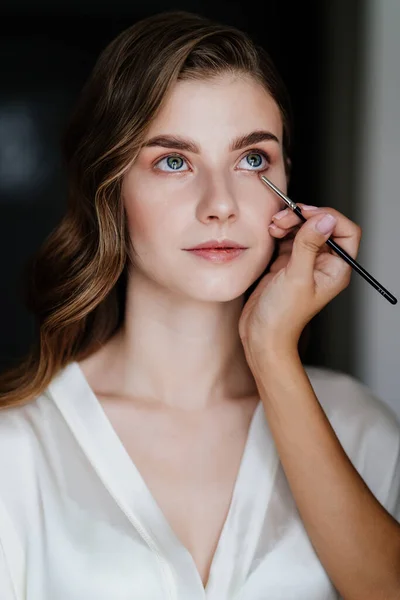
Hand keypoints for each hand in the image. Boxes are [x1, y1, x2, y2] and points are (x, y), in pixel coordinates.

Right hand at [238, 204, 361, 365]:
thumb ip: (309, 245)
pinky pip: (288, 238)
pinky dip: (279, 232)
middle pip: (321, 226)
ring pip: (303, 229)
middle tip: (282, 219)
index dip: (327, 217)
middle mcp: (323, 264)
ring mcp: (304, 263)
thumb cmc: (282, 317)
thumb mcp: (296, 277)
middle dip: (302, 217)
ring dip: (288, 222)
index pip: (345, 231)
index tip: (305, 214)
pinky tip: (270, 233)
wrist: (261, 336)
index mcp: (335, 269)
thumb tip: (325, 219)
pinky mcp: (287, 264)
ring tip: (273, 227)